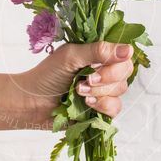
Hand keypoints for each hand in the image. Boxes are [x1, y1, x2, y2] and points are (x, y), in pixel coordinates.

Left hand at [14, 41, 134, 128]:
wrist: (32, 103)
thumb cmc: (47, 76)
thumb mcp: (71, 57)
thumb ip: (99, 51)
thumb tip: (128, 50)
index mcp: (97, 54)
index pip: (122, 54)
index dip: (117, 61)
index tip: (99, 66)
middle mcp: (103, 70)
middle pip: (125, 72)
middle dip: (107, 78)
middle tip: (87, 80)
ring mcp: (103, 91)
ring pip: (121, 91)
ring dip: (100, 93)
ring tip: (79, 92)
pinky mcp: (101, 110)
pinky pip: (115, 108)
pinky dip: (102, 106)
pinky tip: (86, 105)